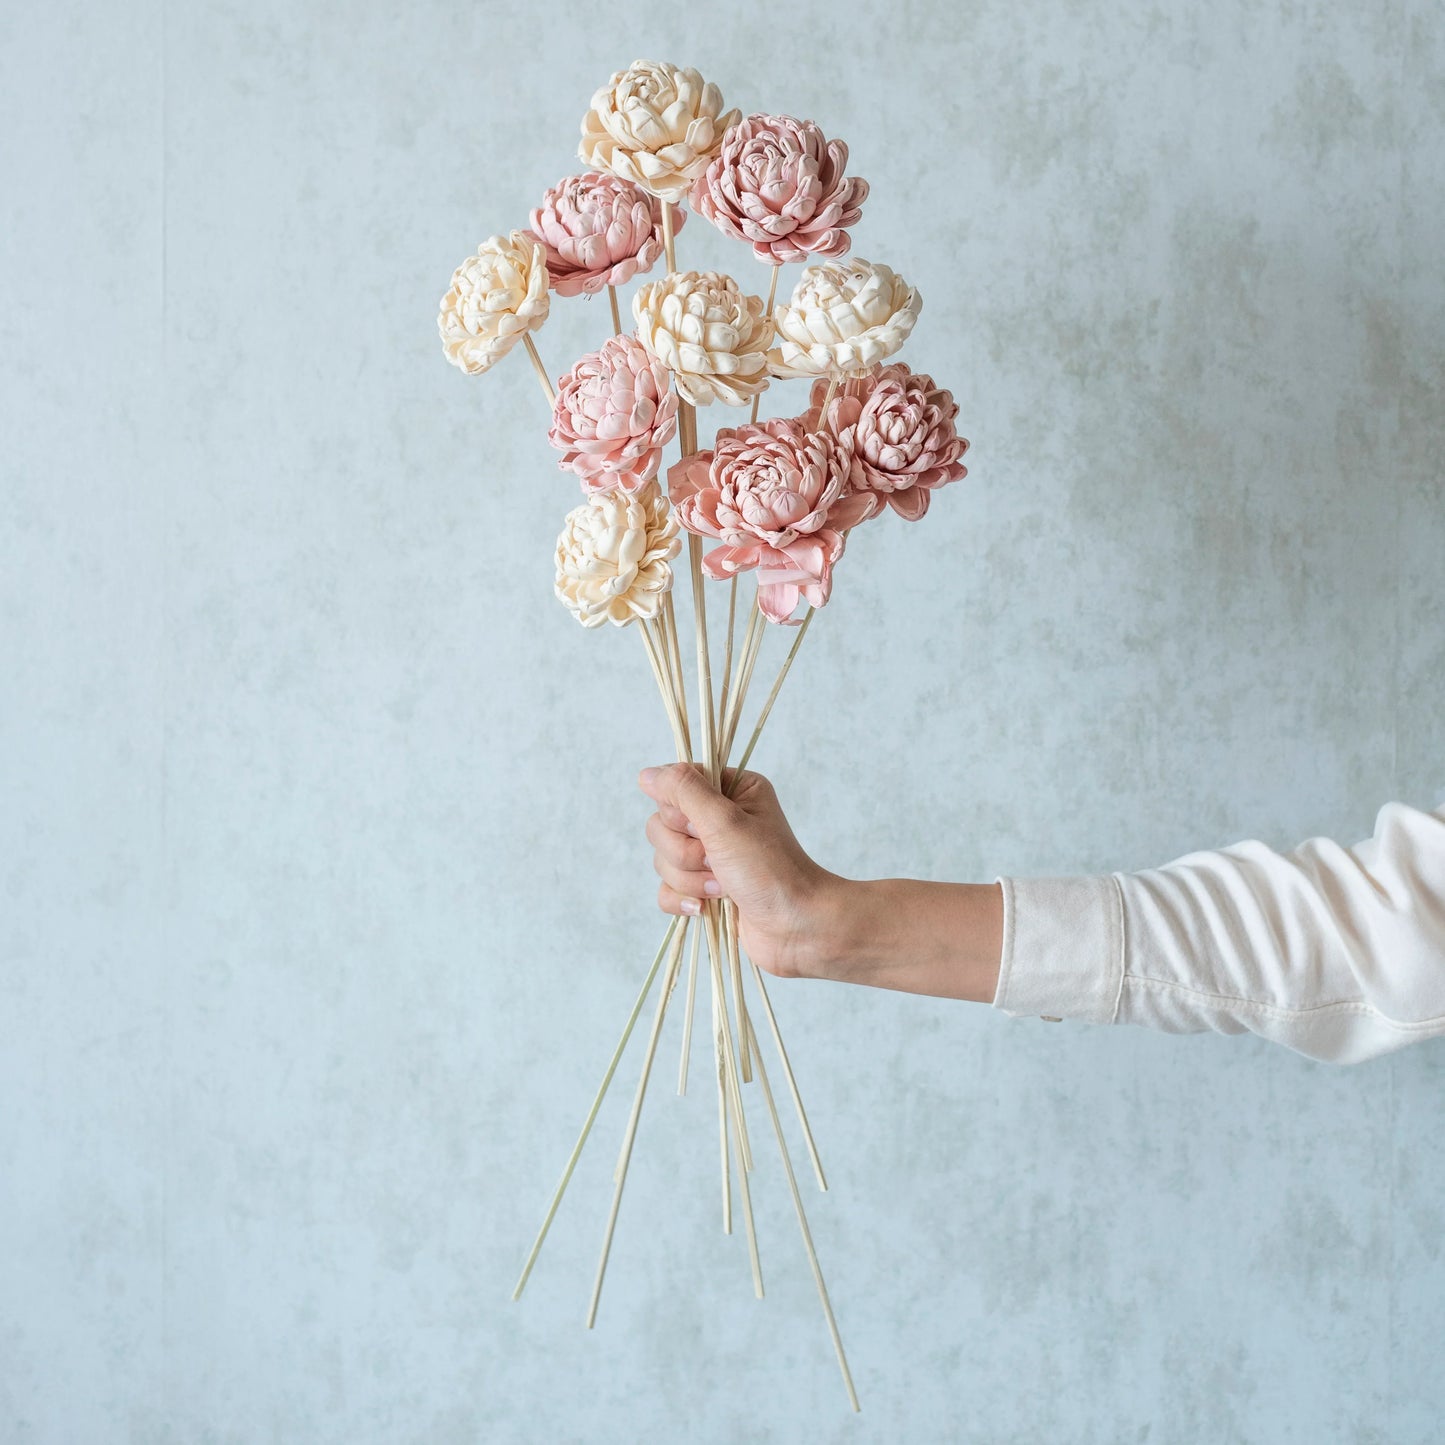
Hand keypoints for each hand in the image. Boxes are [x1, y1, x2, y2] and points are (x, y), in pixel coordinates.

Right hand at [638, 763, 839, 979]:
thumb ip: (683, 791)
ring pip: (663, 860)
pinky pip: (666, 888)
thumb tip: (646, 775)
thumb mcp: (725, 820)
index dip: (679, 811)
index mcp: (732, 791)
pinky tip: (707, 906)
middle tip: (718, 861)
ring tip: (723, 887)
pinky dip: (683, 900)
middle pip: (662, 825)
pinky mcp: (703, 888)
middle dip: (685, 851)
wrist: (796, 927)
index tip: (703, 827)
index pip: (676, 785)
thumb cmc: (770, 870)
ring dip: (690, 878)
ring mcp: (711, 856)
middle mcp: (719, 819)